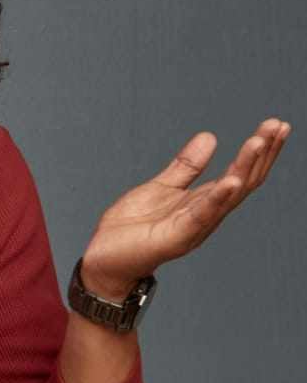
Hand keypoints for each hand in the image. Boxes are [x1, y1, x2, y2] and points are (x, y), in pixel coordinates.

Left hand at [81, 118, 291, 298]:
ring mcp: (194, 227)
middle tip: (278, 125)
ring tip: (259, 142)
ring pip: (228, 195)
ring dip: (245, 168)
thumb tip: (210, 137)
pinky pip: (201, 215)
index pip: (241, 173)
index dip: (259, 150)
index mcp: (204, 202)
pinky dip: (218, 197)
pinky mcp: (176, 237)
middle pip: (244, 181)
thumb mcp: (161, 187)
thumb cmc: (132, 228)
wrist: (104, 259)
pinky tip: (232, 179)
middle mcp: (207, 215)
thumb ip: (187, 166)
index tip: (275, 124)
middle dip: (262, 153)